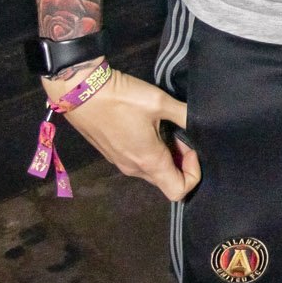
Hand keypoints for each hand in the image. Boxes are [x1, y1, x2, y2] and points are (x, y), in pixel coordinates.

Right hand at [47, 66, 200, 201]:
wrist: (79, 91)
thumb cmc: (122, 98)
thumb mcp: (159, 102)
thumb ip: (184, 114)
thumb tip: (201, 120)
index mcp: (149, 162)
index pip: (179, 191)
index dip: (193, 173)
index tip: (191, 148)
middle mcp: (135, 170)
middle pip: (166, 181)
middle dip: (180, 162)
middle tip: (180, 134)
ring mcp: (120, 163)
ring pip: (152, 171)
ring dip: (164, 156)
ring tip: (164, 128)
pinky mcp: (111, 154)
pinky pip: (138, 162)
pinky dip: (149, 152)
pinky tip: (147, 127)